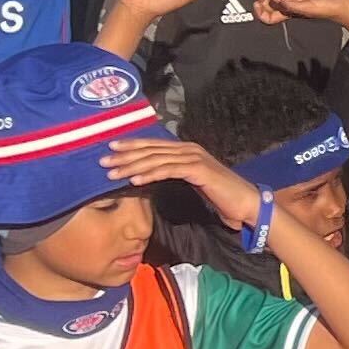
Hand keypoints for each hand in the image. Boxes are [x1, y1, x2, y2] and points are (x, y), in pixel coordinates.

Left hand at [98, 133, 262, 232]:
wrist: (246, 202)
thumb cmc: (221, 196)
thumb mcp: (193, 181)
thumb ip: (176, 174)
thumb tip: (154, 175)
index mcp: (186, 149)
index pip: (153, 145)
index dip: (131, 146)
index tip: (110, 149)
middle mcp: (189, 149)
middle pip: (150, 150)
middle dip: (125, 155)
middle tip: (102, 162)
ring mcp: (194, 158)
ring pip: (156, 159)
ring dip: (132, 166)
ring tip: (113, 173)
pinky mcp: (198, 170)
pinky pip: (168, 170)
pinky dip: (150, 175)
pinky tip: (135, 181)